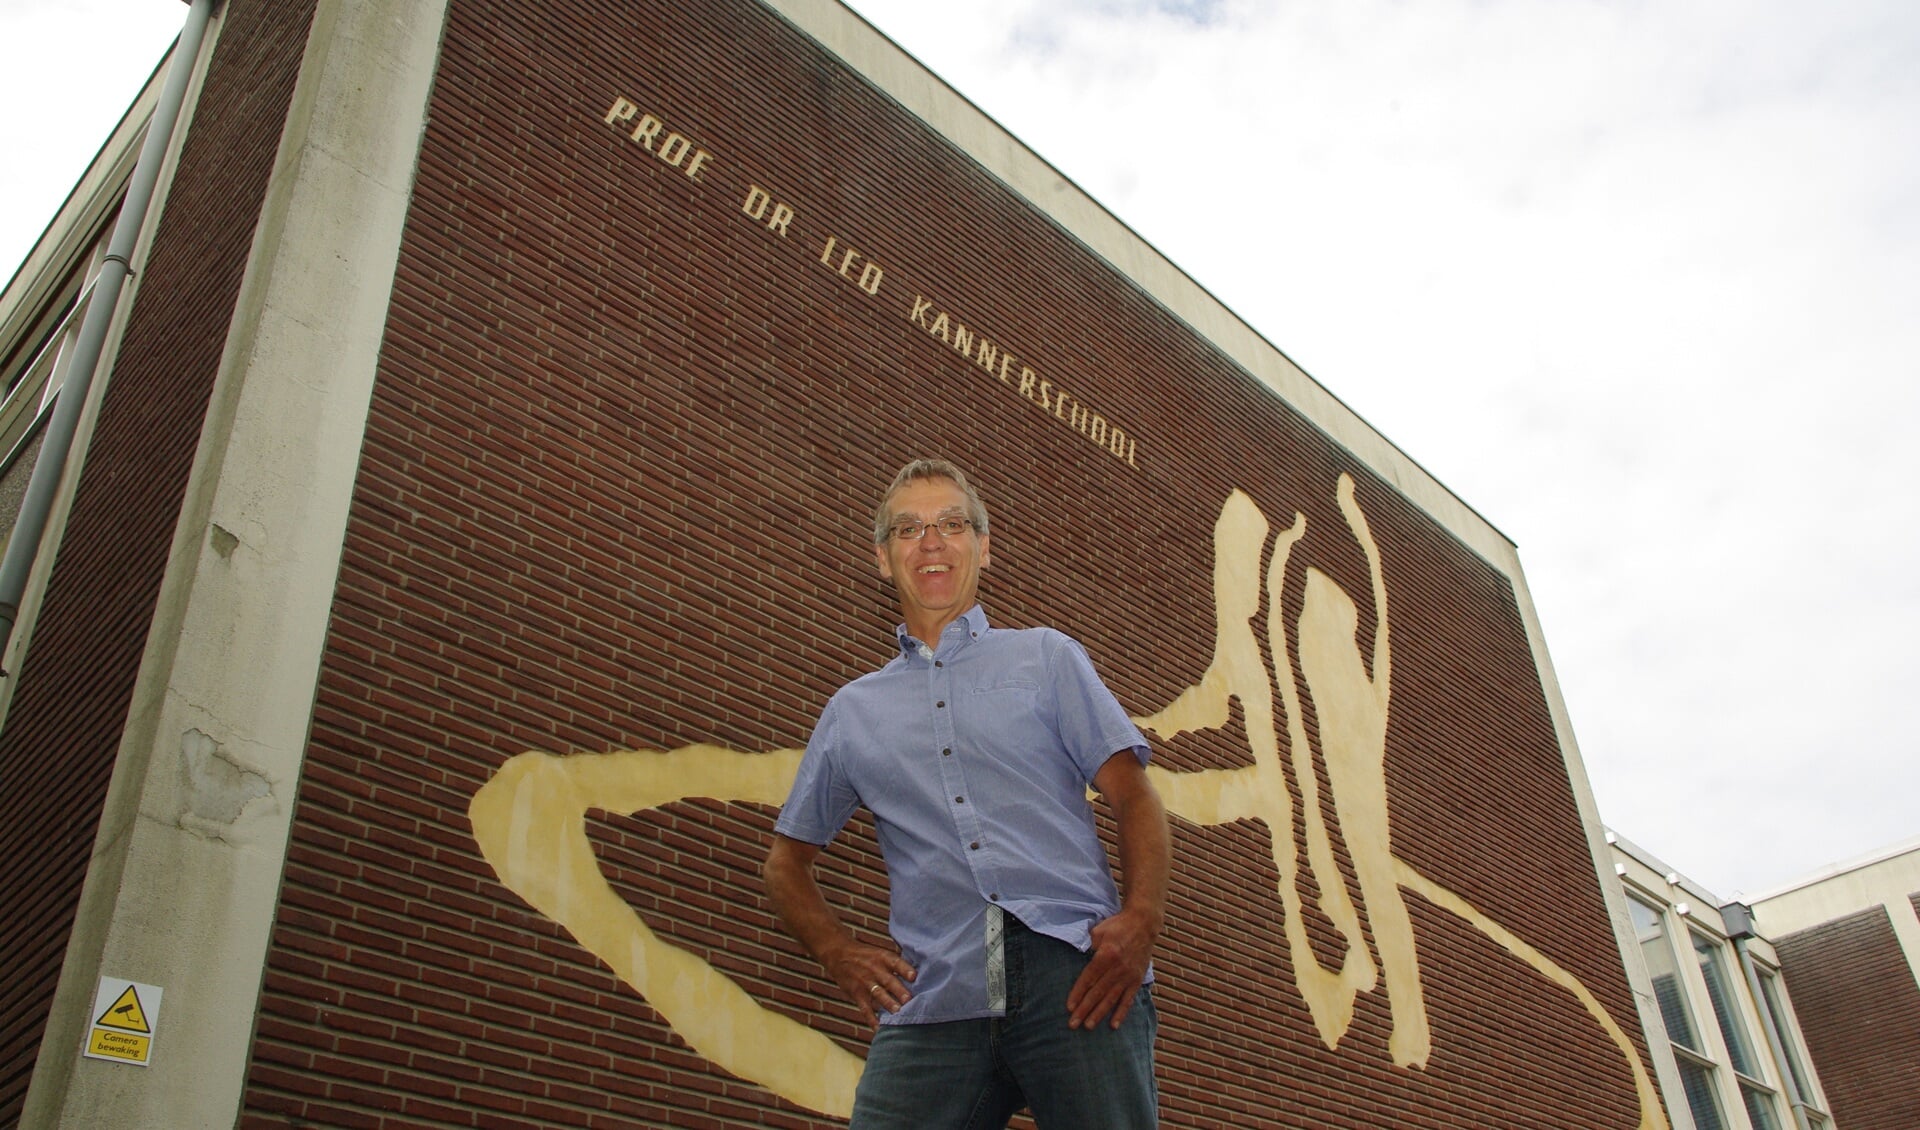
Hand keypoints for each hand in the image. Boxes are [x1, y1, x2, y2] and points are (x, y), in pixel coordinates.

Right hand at [823, 938, 917, 1026]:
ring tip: (898, 1013)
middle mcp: (875, 970)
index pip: (896, 962)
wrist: (838, 955)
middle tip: (909, 1000)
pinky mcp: (857, 994)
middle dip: (899, 991)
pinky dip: (872, 1020)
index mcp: (883, 958)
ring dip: (888, 1004)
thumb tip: (920, 973)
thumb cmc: (866, 955)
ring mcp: (865, 983)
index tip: (914, 976)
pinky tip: (879, 1029)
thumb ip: (897, 963)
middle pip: (888, 981)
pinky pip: (865, 1008)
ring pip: (878, 994)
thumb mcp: (880, 953)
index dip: (905, 969)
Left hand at [1066, 905, 1158, 1028]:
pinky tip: (1113, 1025)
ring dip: (1099, 1014)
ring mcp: (1129, 975)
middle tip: (1073, 1024)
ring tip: (1088, 1026)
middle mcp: (1118, 968)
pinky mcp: (1137, 980)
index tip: (1069, 1007)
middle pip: (1098, 992)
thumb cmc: (1117, 926)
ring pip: (1111, 999)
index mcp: (1106, 955)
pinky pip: (1128, 999)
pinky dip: (1121, 1013)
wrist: (1144, 923)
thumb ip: (1088, 947)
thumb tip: (1077, 959)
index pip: (1089, 978)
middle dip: (1084, 1009)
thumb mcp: (1098, 932)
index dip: (1078, 993)